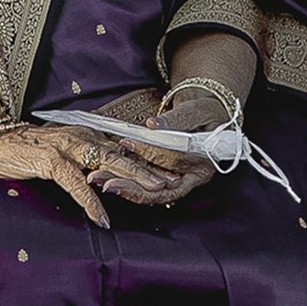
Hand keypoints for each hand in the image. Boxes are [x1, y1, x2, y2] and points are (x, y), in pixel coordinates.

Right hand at [0, 122, 183, 226]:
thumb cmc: (33, 150)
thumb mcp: (67, 150)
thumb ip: (89, 159)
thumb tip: (112, 175)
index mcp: (89, 134)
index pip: (126, 148)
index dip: (150, 160)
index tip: (173, 172)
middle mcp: (83, 136)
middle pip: (124, 153)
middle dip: (151, 168)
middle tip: (174, 181)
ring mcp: (67, 147)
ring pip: (106, 163)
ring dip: (131, 179)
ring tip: (152, 193)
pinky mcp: (50, 160)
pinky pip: (76, 182)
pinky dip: (90, 200)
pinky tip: (103, 216)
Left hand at [98, 88, 231, 205]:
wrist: (208, 120)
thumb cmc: (206, 113)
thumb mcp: (197, 111)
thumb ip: (177, 119)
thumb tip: (153, 126)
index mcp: (206, 162)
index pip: (176, 159)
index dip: (152, 152)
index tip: (127, 142)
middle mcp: (194, 178)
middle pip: (162, 189)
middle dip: (132, 187)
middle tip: (104, 182)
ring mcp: (181, 183)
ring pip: (152, 194)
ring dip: (125, 189)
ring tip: (98, 181)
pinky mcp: (168, 183)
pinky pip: (148, 190)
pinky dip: (129, 186)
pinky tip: (108, 180)